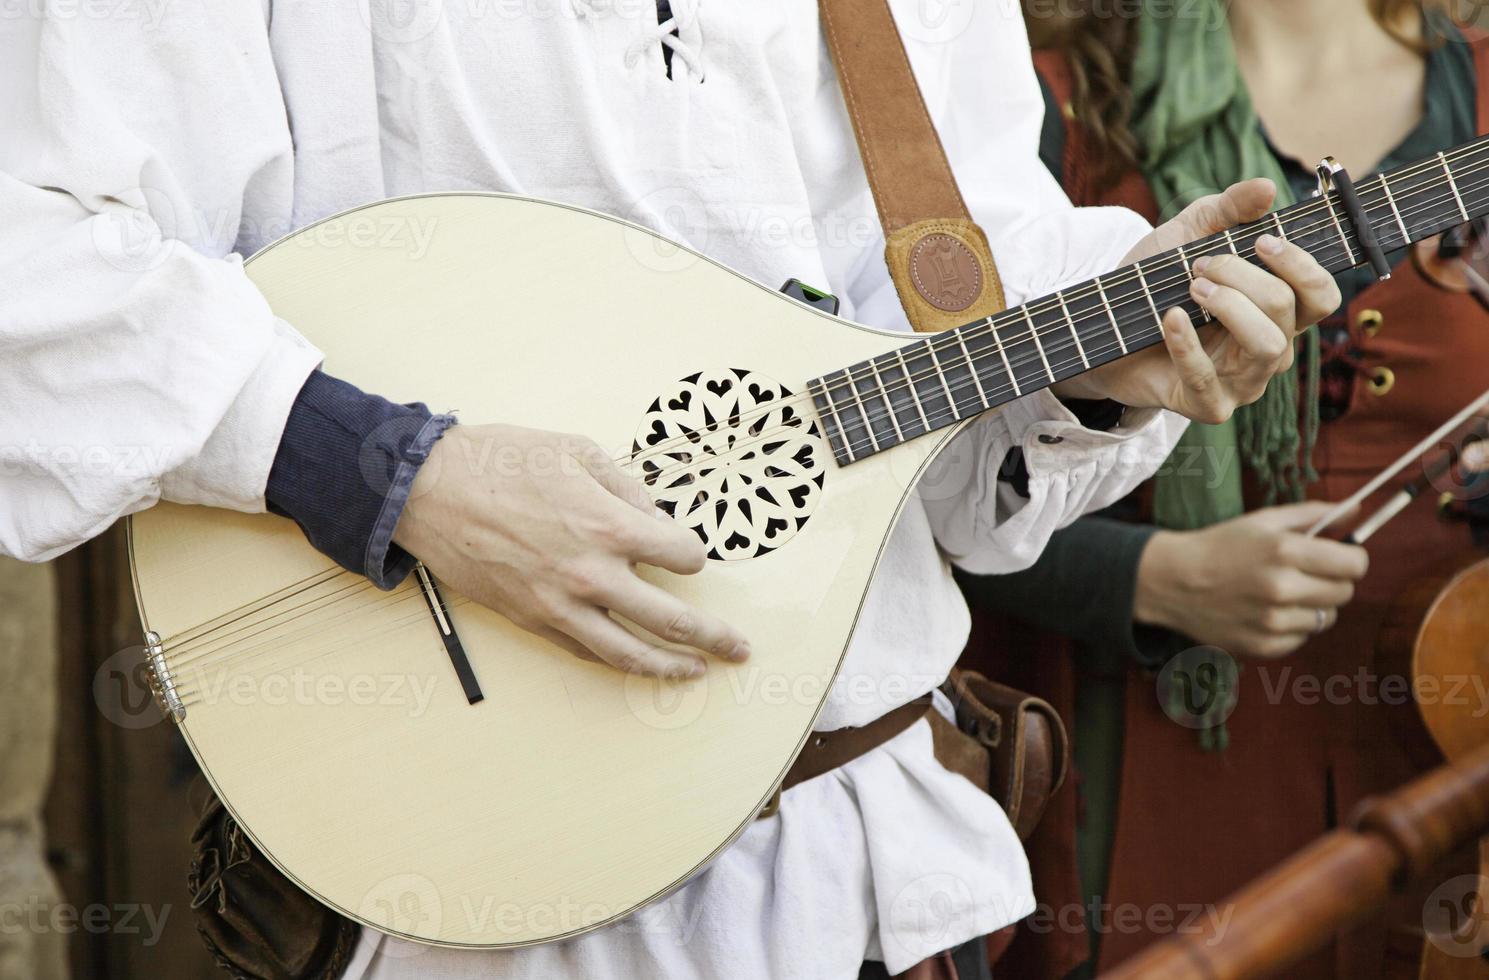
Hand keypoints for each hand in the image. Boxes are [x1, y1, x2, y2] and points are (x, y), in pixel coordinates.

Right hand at [393, 424, 749, 676]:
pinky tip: (636, 661)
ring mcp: (561, 605)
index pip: (682, 555)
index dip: (692, 552)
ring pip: (630, 652)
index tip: (687, 550)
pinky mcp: (533, 620)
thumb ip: (626, 485)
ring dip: (671, 666)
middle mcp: (592, 574)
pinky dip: (617, 660)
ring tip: (698, 671)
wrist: (430, 490)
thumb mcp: (575, 450)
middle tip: (740, 648)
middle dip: (714, 636)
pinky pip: (586, 650)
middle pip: (673, 619)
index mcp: (609, 526)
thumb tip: (654, 515)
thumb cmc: (501, 462)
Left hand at [1053, 179, 1341, 422]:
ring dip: (1229, 307)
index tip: (1261, 240)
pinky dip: (1186, 342)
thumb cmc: (1155, 284)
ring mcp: (1243, 383)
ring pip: (1265, 345)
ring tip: (1192, 288)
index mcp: (1278, 313)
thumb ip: (1227, 211)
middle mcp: (1270, 350)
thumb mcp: (1188, 235)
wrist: (1104, 328)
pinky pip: (1207, 377)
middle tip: (1200, 265)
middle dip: (1244, 278)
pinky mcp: (1208, 406)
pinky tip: (1168, 316)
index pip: (1321, 295)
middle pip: (1287, 311)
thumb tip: (1267, 188)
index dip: (1301, 266)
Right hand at [1133, 502, 1368, 658]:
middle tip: (1304, 574)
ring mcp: (1273, 621)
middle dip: (1331, 581)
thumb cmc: (1220, 545)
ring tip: (1281, 594)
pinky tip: (1266, 612)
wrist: (1172, 581)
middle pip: (1345, 592)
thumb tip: (1356, 510)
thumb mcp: (1263, 520)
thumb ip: (1314, 514)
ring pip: (1326, 618)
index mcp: (1286, 551)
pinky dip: (1291, 626)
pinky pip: (1301, 637)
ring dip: (1311, 606)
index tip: (1337, 558)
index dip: (1350, 559)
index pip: (1355, 565)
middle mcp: (1283, 588)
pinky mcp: (1264, 646)